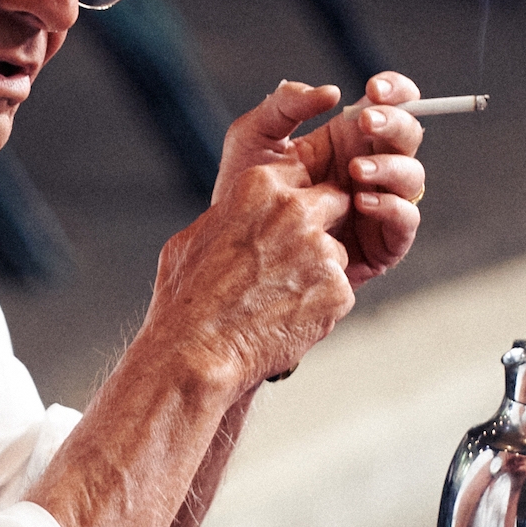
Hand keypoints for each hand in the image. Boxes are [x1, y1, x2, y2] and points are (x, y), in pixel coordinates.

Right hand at [146, 156, 355, 389]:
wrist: (197, 352)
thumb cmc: (187, 298)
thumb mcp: (195, 237)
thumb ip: (230, 215)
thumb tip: (238, 214)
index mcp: (259, 188)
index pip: (301, 175)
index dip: (295, 199)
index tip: (287, 218)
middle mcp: (296, 212)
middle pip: (334, 202)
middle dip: (324, 223)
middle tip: (298, 254)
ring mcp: (321, 251)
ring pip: (336, 253)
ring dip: (319, 271)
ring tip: (278, 298)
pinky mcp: (338, 291)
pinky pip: (337, 291)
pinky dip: (319, 305)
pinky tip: (285, 318)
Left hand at [212, 72, 424, 288]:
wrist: (235, 248)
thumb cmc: (244, 191)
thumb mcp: (254, 137)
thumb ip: (284, 105)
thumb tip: (330, 92)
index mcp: (348, 138)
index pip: (390, 105)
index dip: (396, 90)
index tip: (374, 88)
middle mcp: (371, 167)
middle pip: (408, 135)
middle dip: (394, 122)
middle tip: (365, 122)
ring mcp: (380, 203)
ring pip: (412, 176)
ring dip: (390, 166)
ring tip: (354, 169)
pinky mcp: (382, 242)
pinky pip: (406, 220)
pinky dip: (390, 206)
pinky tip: (360, 201)